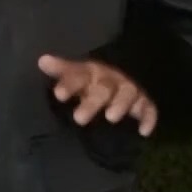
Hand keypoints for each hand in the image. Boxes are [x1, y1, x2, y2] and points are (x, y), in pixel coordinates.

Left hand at [38, 55, 156, 137]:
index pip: (79, 76)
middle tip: (79, 119)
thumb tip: (41, 60)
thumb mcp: (79, 74)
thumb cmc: (96, 78)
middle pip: (102, 89)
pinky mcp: (144, 102)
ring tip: (111, 118)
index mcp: (92, 73)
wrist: (132, 71)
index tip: (59, 95)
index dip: (70, 84)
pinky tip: (144, 131)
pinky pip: (149, 109)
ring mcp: (129, 90)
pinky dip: (148, 118)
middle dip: (92, 103)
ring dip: (120, 104)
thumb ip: (62, 70)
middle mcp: (110, 80)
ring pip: (127, 94)